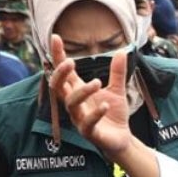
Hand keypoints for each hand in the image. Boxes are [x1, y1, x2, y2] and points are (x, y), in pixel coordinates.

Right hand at [48, 34, 132, 155]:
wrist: (122, 139)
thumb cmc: (113, 114)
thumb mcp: (117, 90)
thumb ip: (117, 72)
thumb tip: (122, 51)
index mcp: (78, 90)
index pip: (64, 72)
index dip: (58, 55)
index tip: (55, 37)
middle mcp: (75, 103)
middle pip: (58, 86)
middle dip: (60, 74)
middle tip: (71, 62)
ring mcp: (79, 118)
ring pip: (71, 104)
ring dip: (82, 91)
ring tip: (97, 82)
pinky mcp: (89, 133)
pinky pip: (87, 123)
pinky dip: (95, 114)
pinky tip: (105, 106)